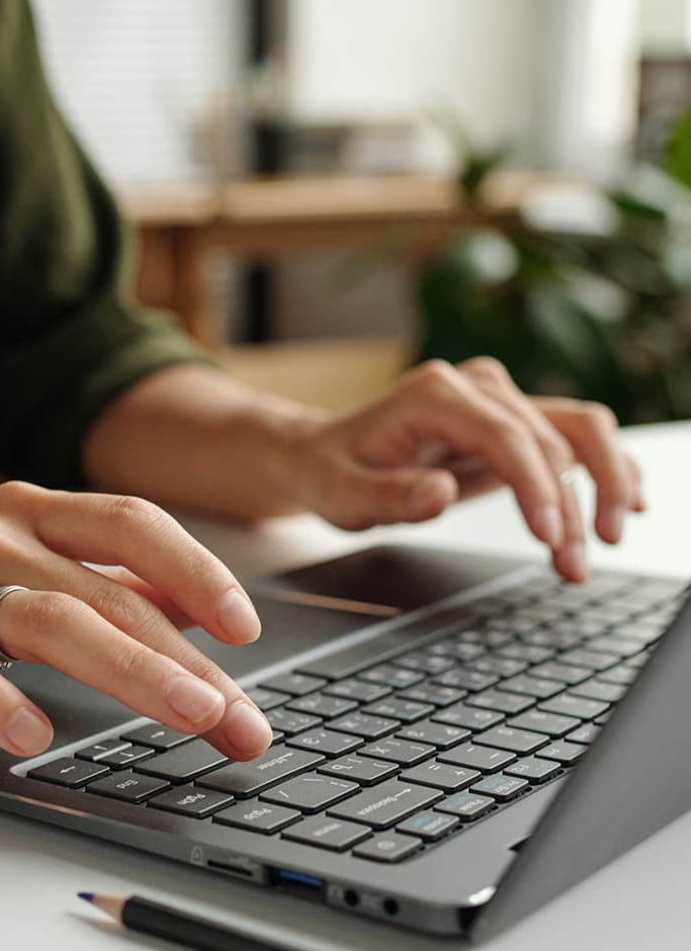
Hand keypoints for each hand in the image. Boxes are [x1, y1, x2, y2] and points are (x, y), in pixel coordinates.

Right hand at [0, 482, 272, 758]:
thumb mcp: (13, 559)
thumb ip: (98, 577)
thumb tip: (190, 608)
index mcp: (30, 513)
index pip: (133, 525)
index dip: (197, 571)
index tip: (245, 627)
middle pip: (110, 592)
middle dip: (188, 658)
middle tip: (241, 717)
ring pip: (49, 619)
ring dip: (130, 669)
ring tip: (188, 715)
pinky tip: (32, 738)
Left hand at [287, 357, 644, 580]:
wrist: (325, 454)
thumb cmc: (333, 473)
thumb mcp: (342, 496)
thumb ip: (389, 496)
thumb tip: (440, 492)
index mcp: (433, 394)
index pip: (506, 437)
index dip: (536, 487)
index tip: (551, 537)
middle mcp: (475, 386)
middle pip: (551, 438)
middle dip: (571, 505)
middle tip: (574, 565)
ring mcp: (498, 398)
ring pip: (577, 432)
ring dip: (600, 487)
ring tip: (604, 544)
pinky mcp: (511, 420)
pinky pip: (574, 435)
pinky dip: (604, 467)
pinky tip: (625, 502)